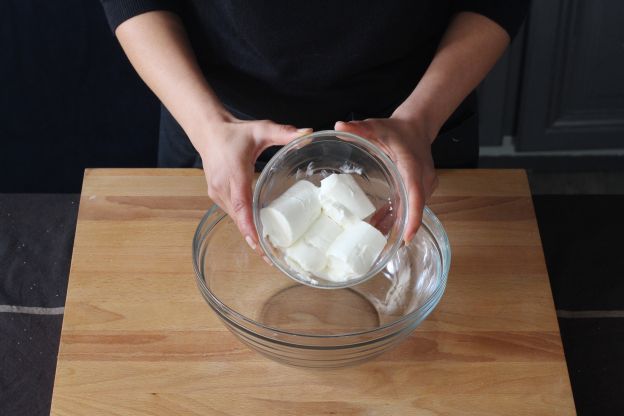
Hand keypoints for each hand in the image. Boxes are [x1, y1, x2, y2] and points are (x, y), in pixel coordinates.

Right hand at [191, 113, 310, 251]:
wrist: (208, 131)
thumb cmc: (235, 132)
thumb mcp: (261, 129)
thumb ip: (284, 132)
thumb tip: (308, 133)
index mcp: (234, 174)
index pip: (242, 205)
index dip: (250, 226)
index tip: (259, 244)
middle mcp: (223, 188)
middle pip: (240, 219)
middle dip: (255, 240)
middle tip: (274, 258)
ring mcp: (218, 194)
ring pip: (236, 220)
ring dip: (251, 235)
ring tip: (270, 253)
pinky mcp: (218, 196)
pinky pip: (234, 214)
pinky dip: (246, 226)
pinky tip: (259, 236)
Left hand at [334, 117, 437, 242]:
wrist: (416, 126)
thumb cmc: (397, 129)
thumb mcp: (376, 126)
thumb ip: (358, 127)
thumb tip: (339, 127)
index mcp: (413, 167)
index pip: (416, 196)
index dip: (413, 218)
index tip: (407, 237)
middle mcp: (423, 180)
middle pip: (414, 209)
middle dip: (399, 228)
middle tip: (379, 245)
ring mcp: (424, 186)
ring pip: (412, 211)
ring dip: (397, 225)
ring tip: (376, 241)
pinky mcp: (421, 190)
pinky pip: (410, 207)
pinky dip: (397, 218)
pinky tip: (379, 227)